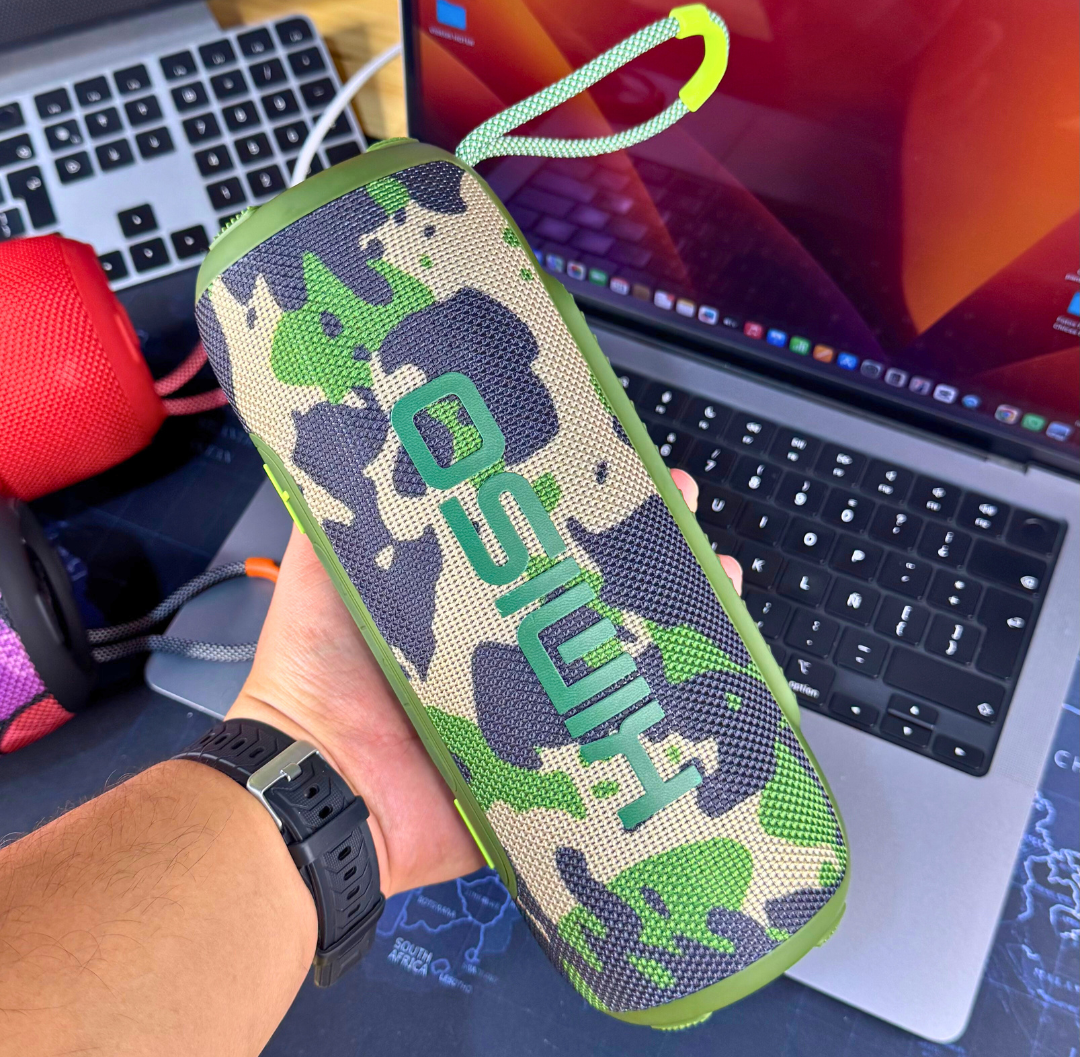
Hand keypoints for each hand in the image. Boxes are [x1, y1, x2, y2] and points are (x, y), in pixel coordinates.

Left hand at [229, 471, 741, 896]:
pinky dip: (671, 715)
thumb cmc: (316, 676)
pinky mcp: (554, 767)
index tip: (624, 463)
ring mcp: (538, 707)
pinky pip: (622, 741)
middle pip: (596, 588)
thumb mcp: (323, 574)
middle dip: (650, 546)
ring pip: (623, 656)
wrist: (321, 788)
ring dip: (678, 617)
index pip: (543, 536)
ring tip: (718, 579)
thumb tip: (349, 437)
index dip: (587, 499)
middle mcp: (509, 647)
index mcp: (468, 599)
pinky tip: (710, 679)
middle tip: (685, 509)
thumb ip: (342, 514)